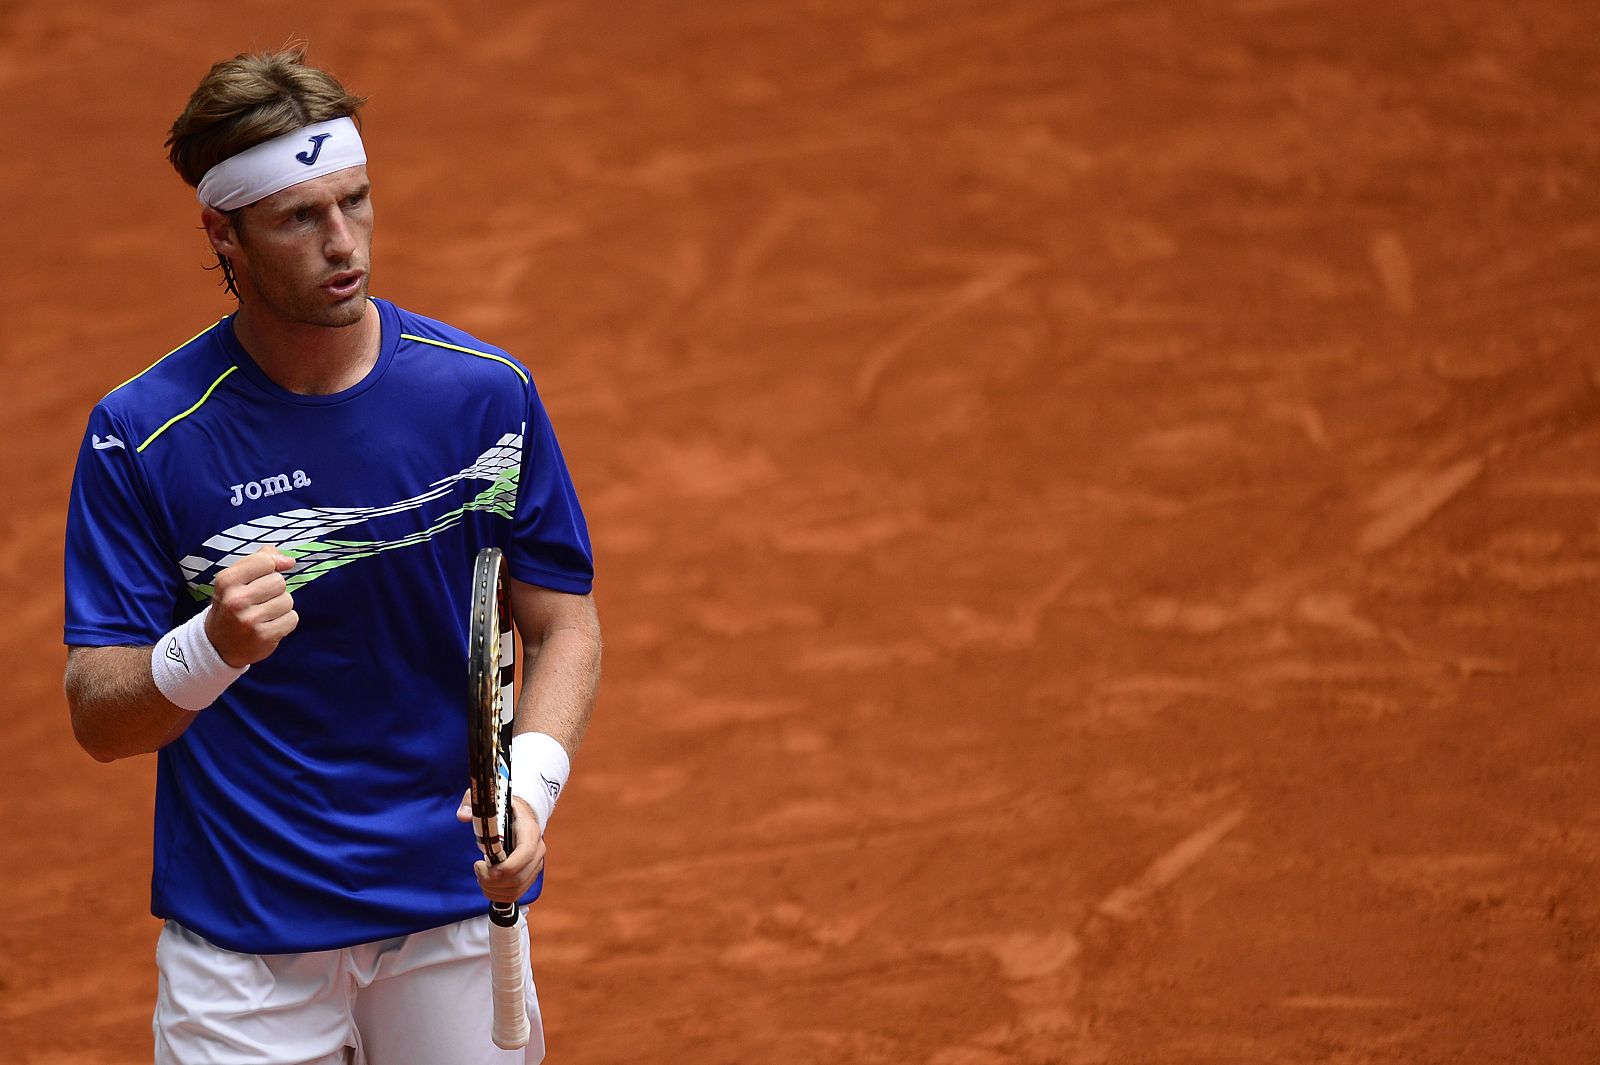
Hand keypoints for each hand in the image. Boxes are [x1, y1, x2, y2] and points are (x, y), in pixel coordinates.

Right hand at [206, 547, 298, 667]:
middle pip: (279, 582)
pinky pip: (292, 619)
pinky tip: (270, 625)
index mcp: (227, 581)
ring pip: (287, 600)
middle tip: (260, 600)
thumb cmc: (231, 605)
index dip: (272, 566)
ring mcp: (250, 620)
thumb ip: (260, 560)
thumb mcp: (235, 579)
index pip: (265, 561)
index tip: (267, 574)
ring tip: (264, 613)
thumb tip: (288, 560)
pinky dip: (285, 621)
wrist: (217, 645)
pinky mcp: (264, 636)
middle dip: (275, 589)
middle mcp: (236, 600)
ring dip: (281, 606)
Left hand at [457, 791, 546, 903]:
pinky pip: (516, 894)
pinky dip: (497, 895)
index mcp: (529, 831)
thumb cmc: (503, 808)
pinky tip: (487, 885)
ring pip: (516, 889)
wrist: (521, 815)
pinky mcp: (529, 876)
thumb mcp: (487, 800)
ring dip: (492, 889)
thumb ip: (473, 804)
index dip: (503, 867)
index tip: (480, 864)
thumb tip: (463, 816)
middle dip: (491, 880)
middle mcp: (537, 850)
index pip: (525, 854)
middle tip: (477, 868)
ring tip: (480, 876)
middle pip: (518, 877)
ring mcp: (535, 865)